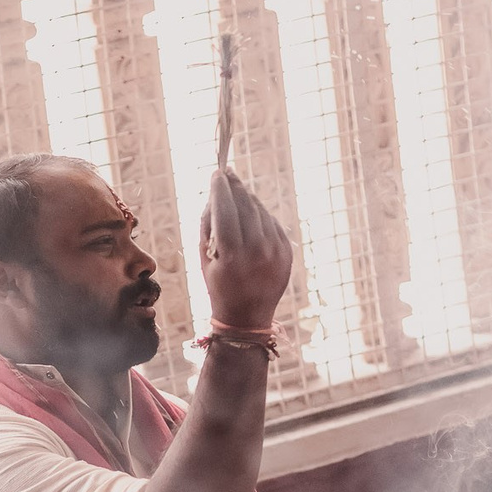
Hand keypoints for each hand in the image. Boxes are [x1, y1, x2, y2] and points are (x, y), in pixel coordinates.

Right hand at [197, 167, 291, 332]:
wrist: (247, 318)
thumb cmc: (219, 286)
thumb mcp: (204, 259)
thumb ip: (208, 225)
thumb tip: (217, 194)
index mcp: (232, 254)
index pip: (226, 209)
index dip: (220, 188)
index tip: (217, 174)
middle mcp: (257, 251)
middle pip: (245, 205)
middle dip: (235, 187)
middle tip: (227, 174)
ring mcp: (275, 251)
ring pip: (260, 211)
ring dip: (247, 200)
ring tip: (237, 194)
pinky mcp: (287, 252)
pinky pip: (272, 223)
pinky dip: (260, 216)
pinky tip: (251, 216)